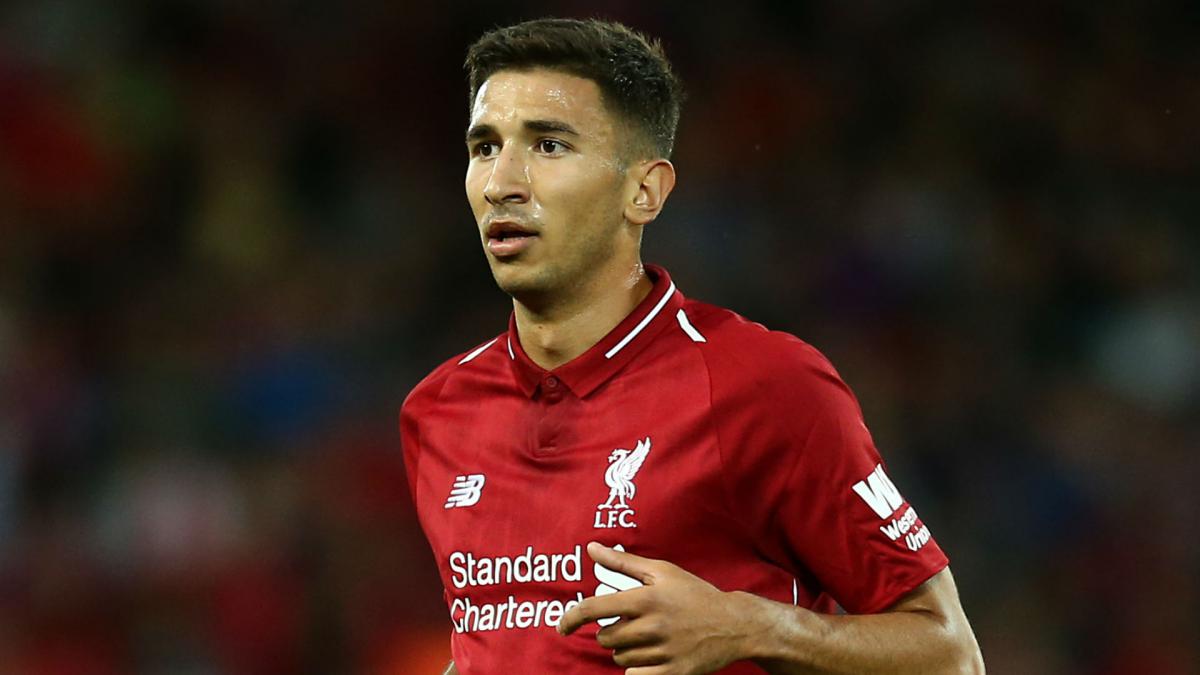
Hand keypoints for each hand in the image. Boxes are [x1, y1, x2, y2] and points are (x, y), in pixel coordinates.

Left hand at [557, 542, 765, 673]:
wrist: (733, 624)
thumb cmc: (694, 594)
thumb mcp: (662, 571)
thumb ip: (623, 562)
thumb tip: (592, 548)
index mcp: (645, 598)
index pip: (594, 609)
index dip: (571, 618)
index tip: (562, 626)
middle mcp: (651, 626)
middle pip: (606, 638)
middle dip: (612, 632)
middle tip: (633, 623)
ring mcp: (662, 652)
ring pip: (620, 657)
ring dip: (626, 649)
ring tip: (649, 637)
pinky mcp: (671, 673)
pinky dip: (637, 668)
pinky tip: (651, 656)